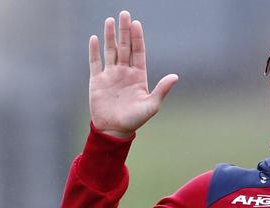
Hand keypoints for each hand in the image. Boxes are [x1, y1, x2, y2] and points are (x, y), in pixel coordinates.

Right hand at [88, 10, 176, 137]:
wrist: (113, 131)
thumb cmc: (134, 120)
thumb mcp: (151, 106)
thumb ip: (161, 90)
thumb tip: (175, 77)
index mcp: (138, 75)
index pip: (138, 51)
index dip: (137, 37)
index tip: (136, 23)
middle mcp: (124, 71)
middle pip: (124, 46)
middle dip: (124, 30)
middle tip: (124, 14)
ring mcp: (110, 75)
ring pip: (110, 51)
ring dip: (110, 36)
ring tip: (110, 20)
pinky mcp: (97, 81)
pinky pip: (95, 62)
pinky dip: (94, 50)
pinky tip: (95, 38)